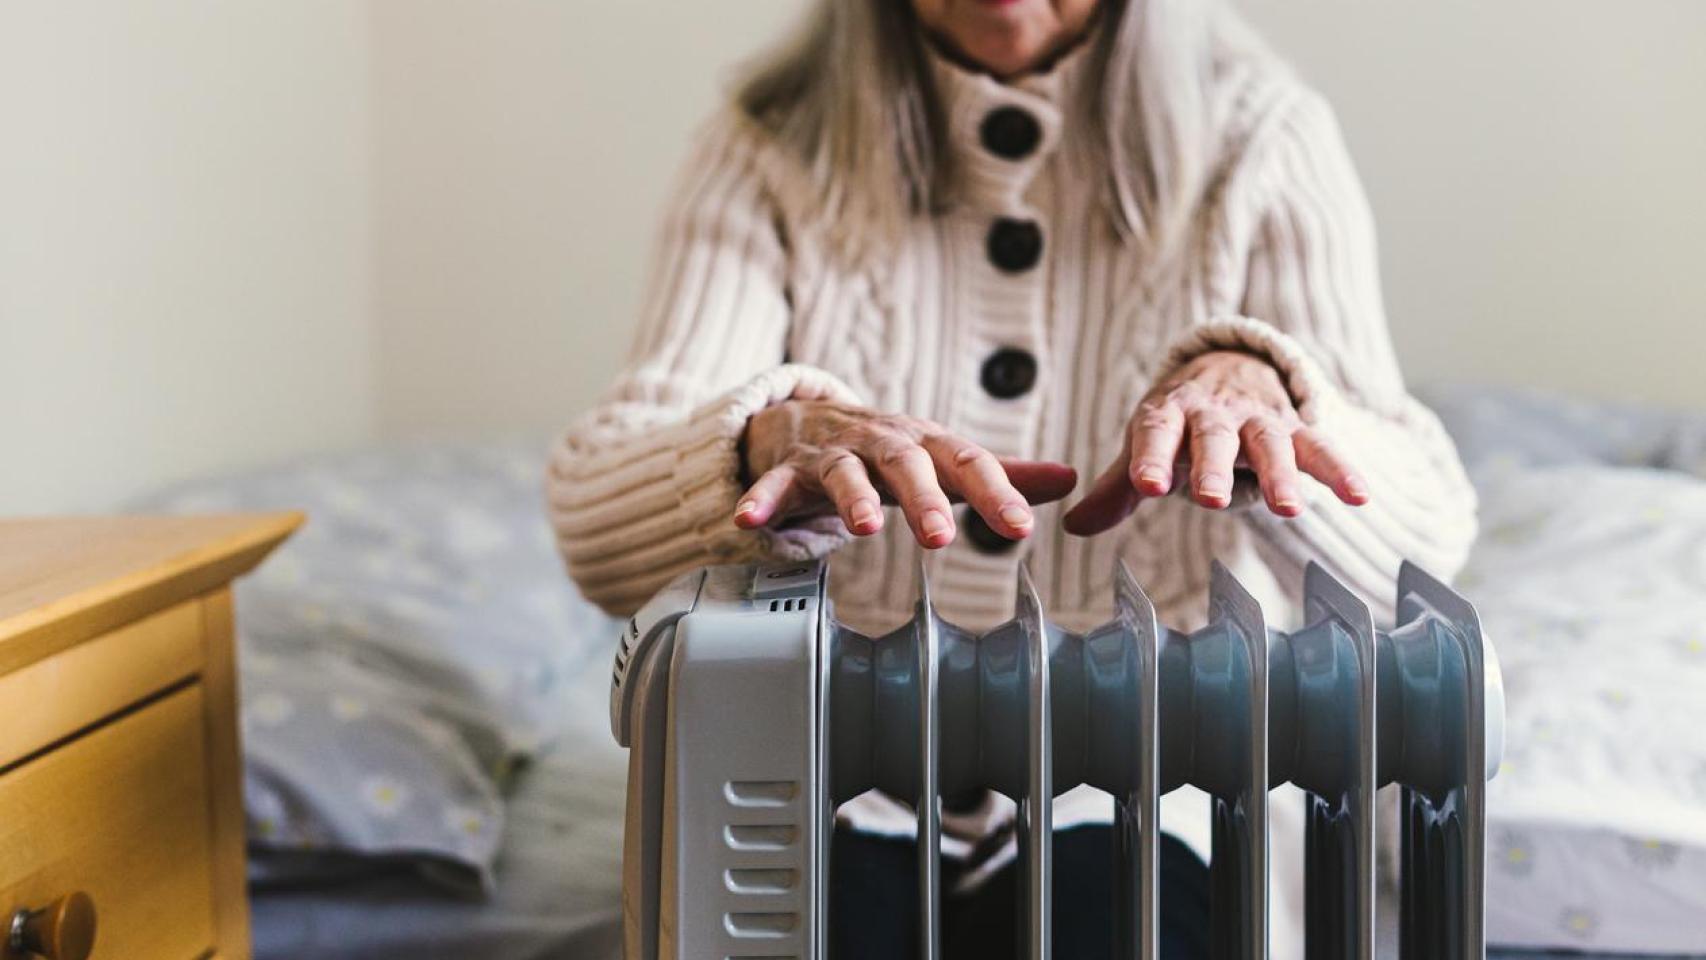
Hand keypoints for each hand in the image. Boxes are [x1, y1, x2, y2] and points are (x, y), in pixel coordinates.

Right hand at [735, 400, 1078, 548]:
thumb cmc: (887, 449)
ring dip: (853, 498)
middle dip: (924, 497)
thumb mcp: (942, 457)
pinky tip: (751, 522)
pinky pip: (774, 485)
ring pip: (844, 472)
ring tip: (862, 529)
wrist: (807, 419)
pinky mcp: (789, 469)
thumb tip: (1069, 479)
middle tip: (941, 536)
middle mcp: (882, 443)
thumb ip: (998, 474)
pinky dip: (763, 501)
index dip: (995, 493)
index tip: (1019, 527)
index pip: (967, 462)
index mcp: (926, 443)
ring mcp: (833, 454)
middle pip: (906, 464)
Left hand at [1063, 350, 1367, 535]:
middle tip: (1210, 500)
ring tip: (1290, 510)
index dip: (1150, 458)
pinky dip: (1341, 470)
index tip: (1146, 486)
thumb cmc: (1179, 421)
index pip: (1155, 433)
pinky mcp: (1296, 427)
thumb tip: (1073, 527)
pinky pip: (1321, 447)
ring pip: (1271, 442)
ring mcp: (1258, 418)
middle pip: (1214, 438)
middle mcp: (1214, 413)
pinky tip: (1360, 496)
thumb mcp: (1146, 444)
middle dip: (1213, 467)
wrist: (1229, 368)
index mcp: (1168, 414)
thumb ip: (1115, 489)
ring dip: (1281, 474)